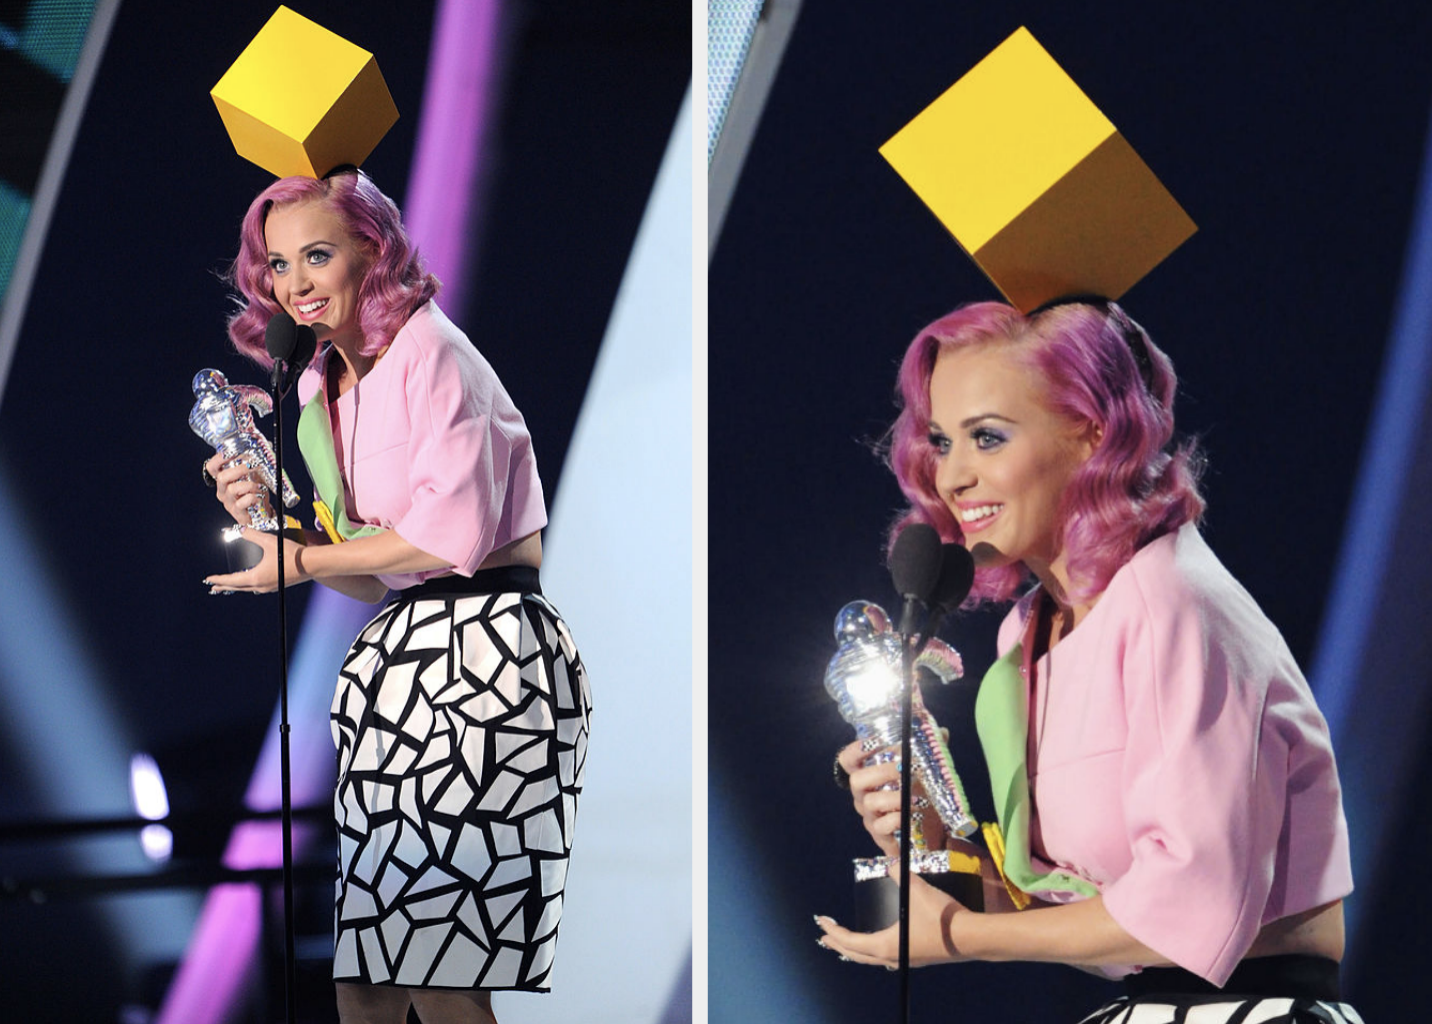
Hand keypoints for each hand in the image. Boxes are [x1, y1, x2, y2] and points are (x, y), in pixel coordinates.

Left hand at [203, 526, 297, 593]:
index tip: (209, 579)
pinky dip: (248, 585)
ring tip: (230, 585)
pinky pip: (257, 588)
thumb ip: (253, 535)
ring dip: (237, 586)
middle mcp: (261, 585)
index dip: (219, 579)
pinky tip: (251, 581)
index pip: (232, 580)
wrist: (311, 564)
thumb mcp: (269, 541)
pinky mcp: (277, 586)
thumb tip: (240, 529)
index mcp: (256, 577)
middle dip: (224, 586)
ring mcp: (270, 587)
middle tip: (213, 586)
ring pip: (248, 589)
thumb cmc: (291, 553)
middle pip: (238, 587)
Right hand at [206, 453, 271, 526]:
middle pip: (222, 477)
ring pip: (232, 489)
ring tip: (258, 486)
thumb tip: (265, 443)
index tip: (230, 452)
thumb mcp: (254, 475)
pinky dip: (252, 498)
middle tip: (251, 466)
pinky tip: (258, 497)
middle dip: (238, 470)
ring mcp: (228, 502)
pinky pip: (241, 503)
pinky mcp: (236, 512)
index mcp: (224, 480)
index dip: (218, 458)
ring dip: (249, 485)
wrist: (261, 513)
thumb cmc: (255, 492)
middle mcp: (222, 490)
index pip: (212, 467)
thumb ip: (254, 462)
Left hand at [815, 869, 971, 967]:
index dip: (834, 931)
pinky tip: (877, 946)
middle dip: (839, 945)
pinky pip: (884, 959)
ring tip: (845, 943)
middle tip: (824, 936)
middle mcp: (892, 956)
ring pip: (871, 959)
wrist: (970, 937)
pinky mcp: (916, 959)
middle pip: (857, 955)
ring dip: (855, 951)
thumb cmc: (941, 916)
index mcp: (886, 944)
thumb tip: (889, 861)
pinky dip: (872, 952)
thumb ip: (898, 874)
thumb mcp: (916, 890)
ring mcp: (905, 960)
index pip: (851, 940)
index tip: (821, 922)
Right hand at [839, 740, 945, 856]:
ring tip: (917, 796)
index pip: (848, 760)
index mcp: (869, 777)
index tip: (875, 741)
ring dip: (895, 797)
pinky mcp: (880, 835)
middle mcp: (864, 795)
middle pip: (856, 780)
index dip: (856, 749)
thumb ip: (930, 753)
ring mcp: (870, 816)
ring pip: (871, 802)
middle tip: (903, 767)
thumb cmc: (920, 797)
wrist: (928, 833)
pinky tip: (915, 814)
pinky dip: (898, 818)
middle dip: (881, 771)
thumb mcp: (924, 773)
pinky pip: (881, 826)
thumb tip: (943, 732)